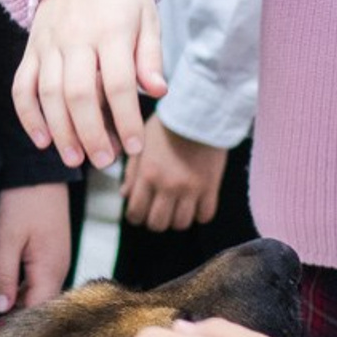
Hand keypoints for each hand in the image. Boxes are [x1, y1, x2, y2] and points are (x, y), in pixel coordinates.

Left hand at [0, 181, 71, 317]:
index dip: (12, 327)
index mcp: (51, 270)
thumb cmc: (22, 200)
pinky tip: (1, 294)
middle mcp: (59, 269)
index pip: (35, 312)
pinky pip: (36, 281)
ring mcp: (56, 261)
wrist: (39, 170)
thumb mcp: (7, 237)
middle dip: (14, 321)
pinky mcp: (50, 252)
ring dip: (16, 306)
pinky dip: (20, 291)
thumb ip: (3, 274)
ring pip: (36, 294)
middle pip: (38, 307)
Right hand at [13, 0, 164, 170]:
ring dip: (59, 130)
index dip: (126, 118)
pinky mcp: (31, 49)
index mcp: (111, 30)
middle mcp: (76, 38)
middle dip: (90, 132)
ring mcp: (49, 44)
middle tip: (103, 161)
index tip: (135, 146)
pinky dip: (27, 114)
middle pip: (78, 92)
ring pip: (47, 93)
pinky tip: (41, 139)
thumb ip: (150, 56)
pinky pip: (21, 85)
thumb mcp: (147, 17)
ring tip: (74, 160)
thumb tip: (158, 90)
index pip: (117, 82)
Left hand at [122, 116, 227, 231]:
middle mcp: (168, 185)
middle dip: (154, 220)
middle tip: (157, 210)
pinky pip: (205, 215)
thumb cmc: (168, 126)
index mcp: (147, 174)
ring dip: (176, 219)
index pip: (135, 212)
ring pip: (181, 224)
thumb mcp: (142, 145)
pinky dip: (199, 214)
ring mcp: (191, 188)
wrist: (200, 112)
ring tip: (176, 207)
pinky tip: (195, 203)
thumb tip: (125, 194)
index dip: (135, 216)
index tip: (139, 212)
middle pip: (158, 224)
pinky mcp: (211, 187)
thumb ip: (132, 172)